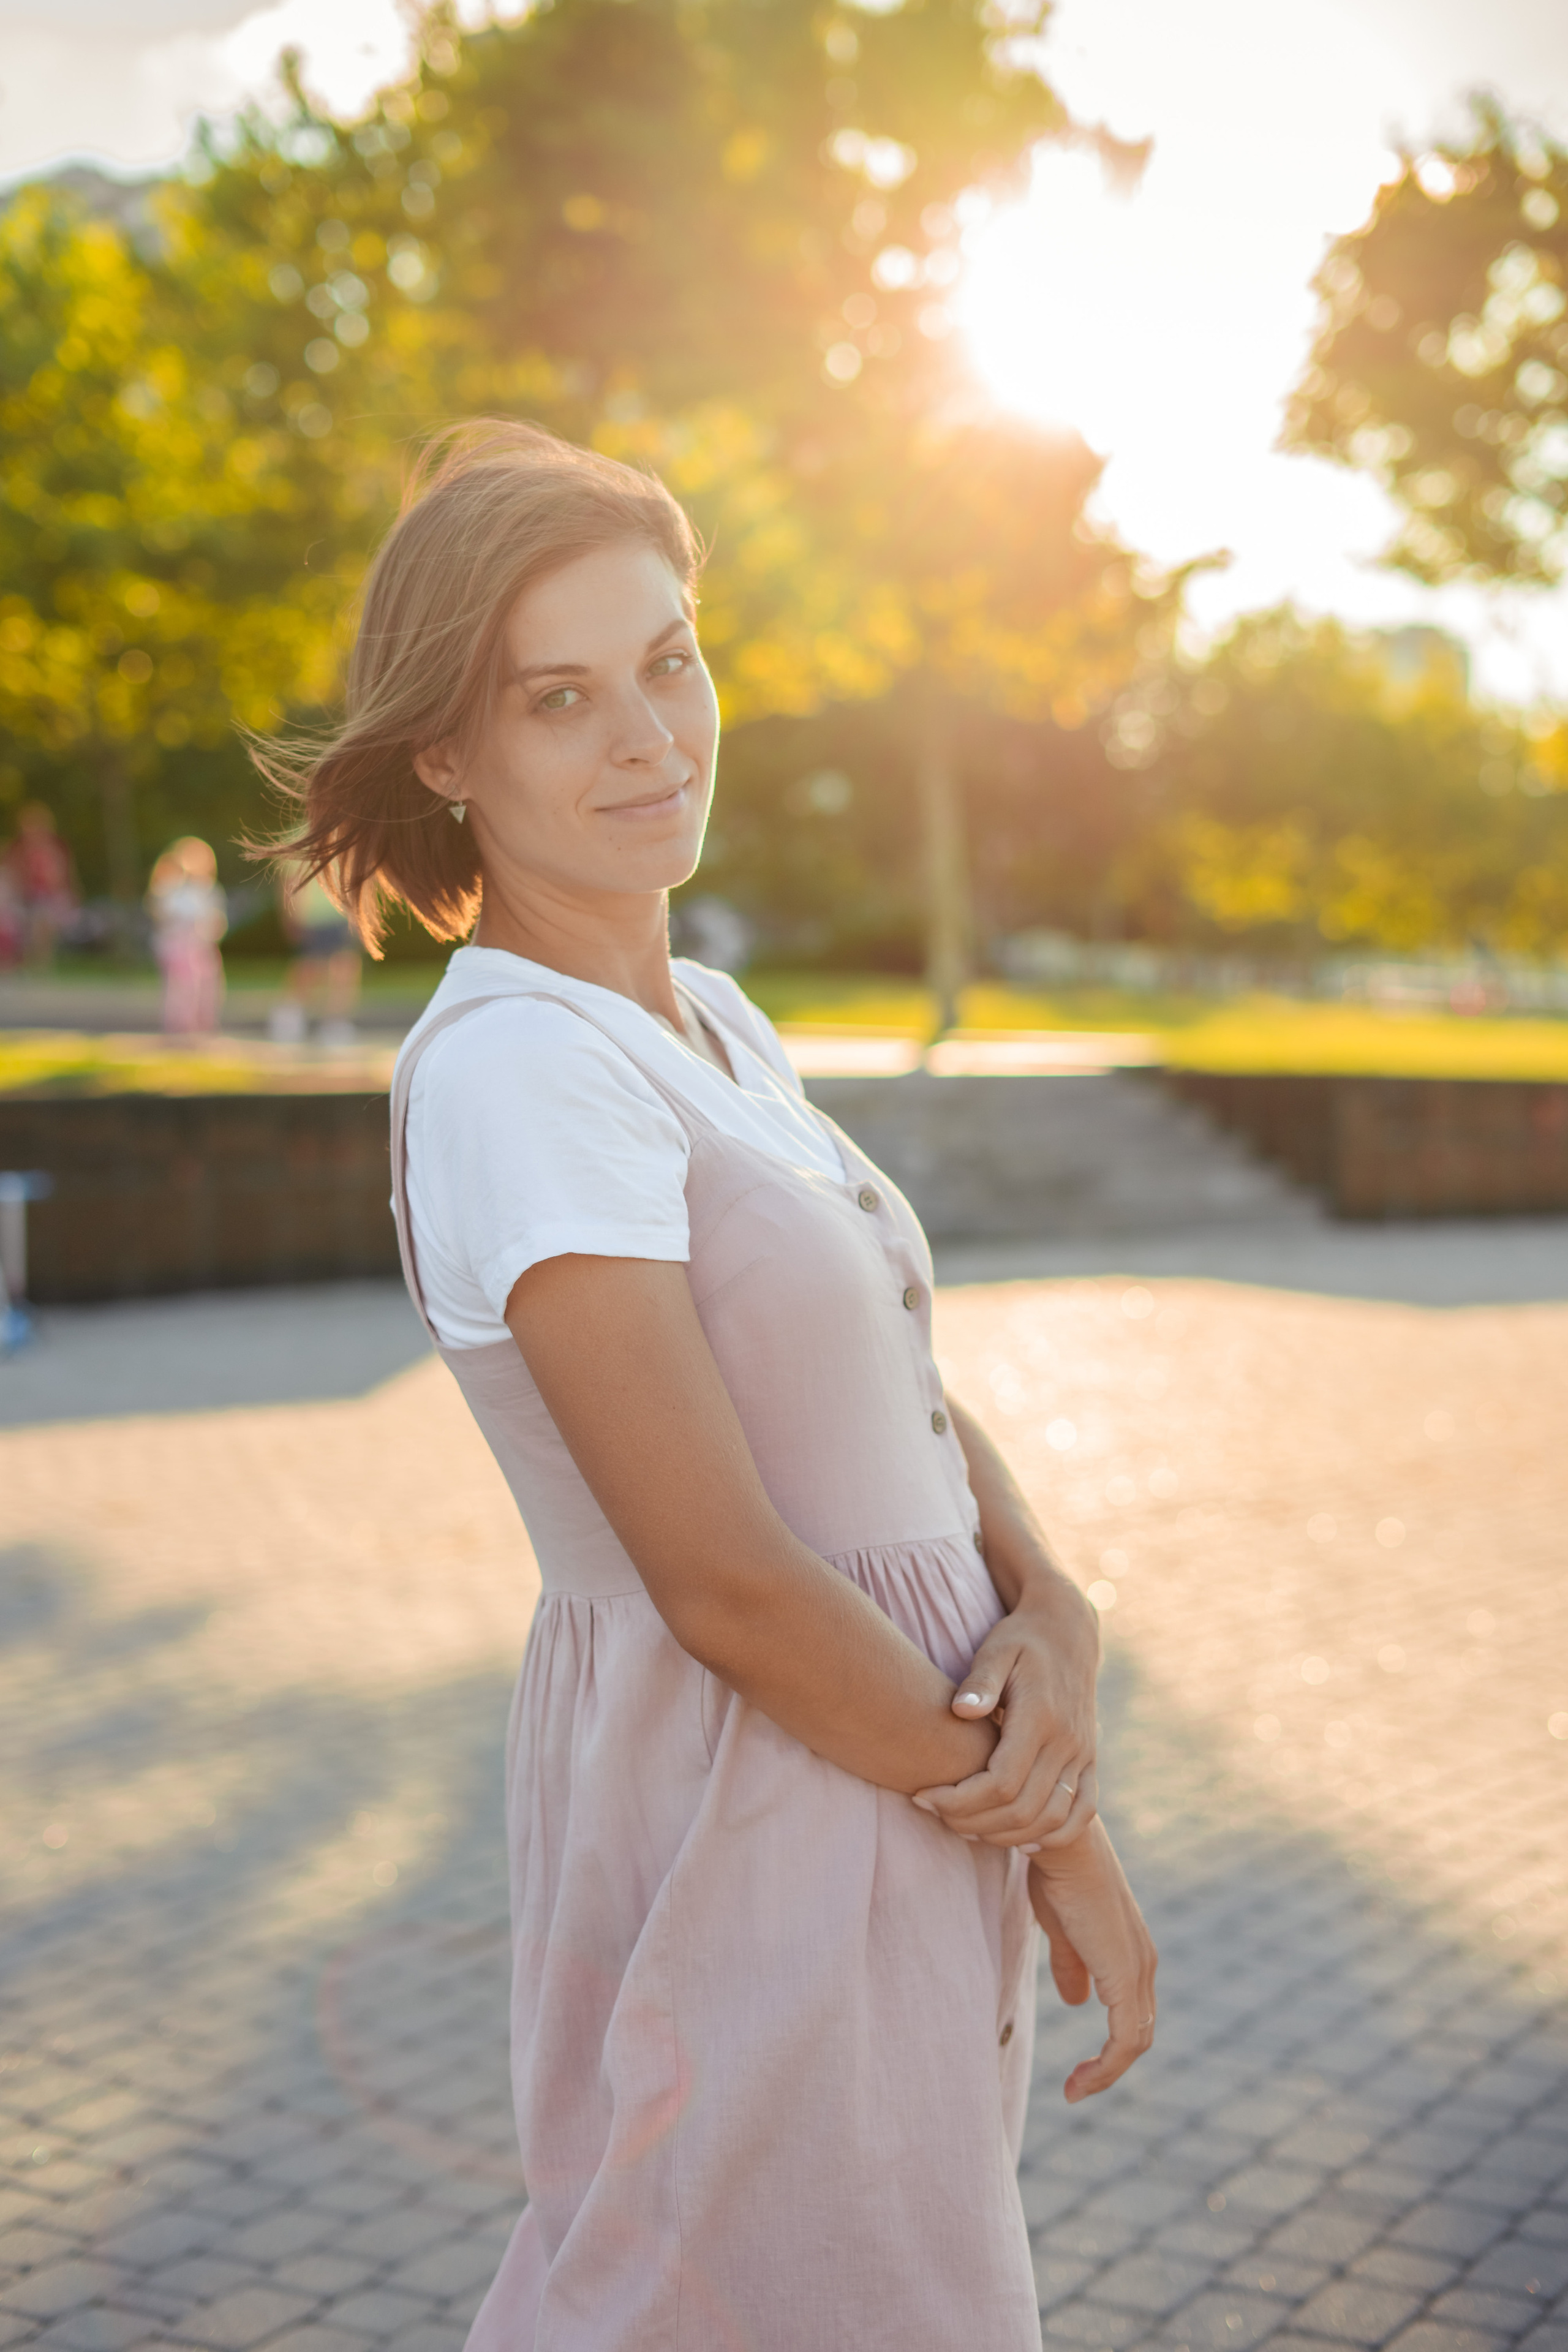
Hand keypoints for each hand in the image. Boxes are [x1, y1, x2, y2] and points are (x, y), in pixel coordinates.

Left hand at [911, 1597, 1097, 1849]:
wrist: (1068, 1631)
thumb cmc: (1020, 1640)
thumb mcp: (996, 1649)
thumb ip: (980, 1681)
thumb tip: (959, 1710)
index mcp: (1041, 1717)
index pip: (1001, 1782)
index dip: (958, 1800)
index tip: (923, 1795)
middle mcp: (1068, 1742)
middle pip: (1022, 1809)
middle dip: (971, 1821)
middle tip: (934, 1811)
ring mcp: (1083, 1755)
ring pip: (1050, 1820)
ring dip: (1005, 1834)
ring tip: (964, 1825)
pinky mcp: (1090, 1761)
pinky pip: (1082, 1812)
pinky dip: (1052, 1835)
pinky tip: (1019, 1839)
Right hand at [1028, 1820, 1156, 2101]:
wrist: (1061, 1842)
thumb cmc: (1057, 1874)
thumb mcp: (1060, 1928)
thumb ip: (1071, 1964)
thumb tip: (1075, 2001)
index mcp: (1130, 1951)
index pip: (1131, 2013)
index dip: (1109, 2046)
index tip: (1077, 2071)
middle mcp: (1143, 1963)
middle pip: (1137, 2032)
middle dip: (1108, 2066)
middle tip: (1075, 2087)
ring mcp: (1137, 1969)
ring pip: (1134, 2040)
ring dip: (1106, 2073)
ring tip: (1074, 2090)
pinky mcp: (1124, 1975)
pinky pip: (1124, 2039)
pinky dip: (1106, 2067)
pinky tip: (1079, 2082)